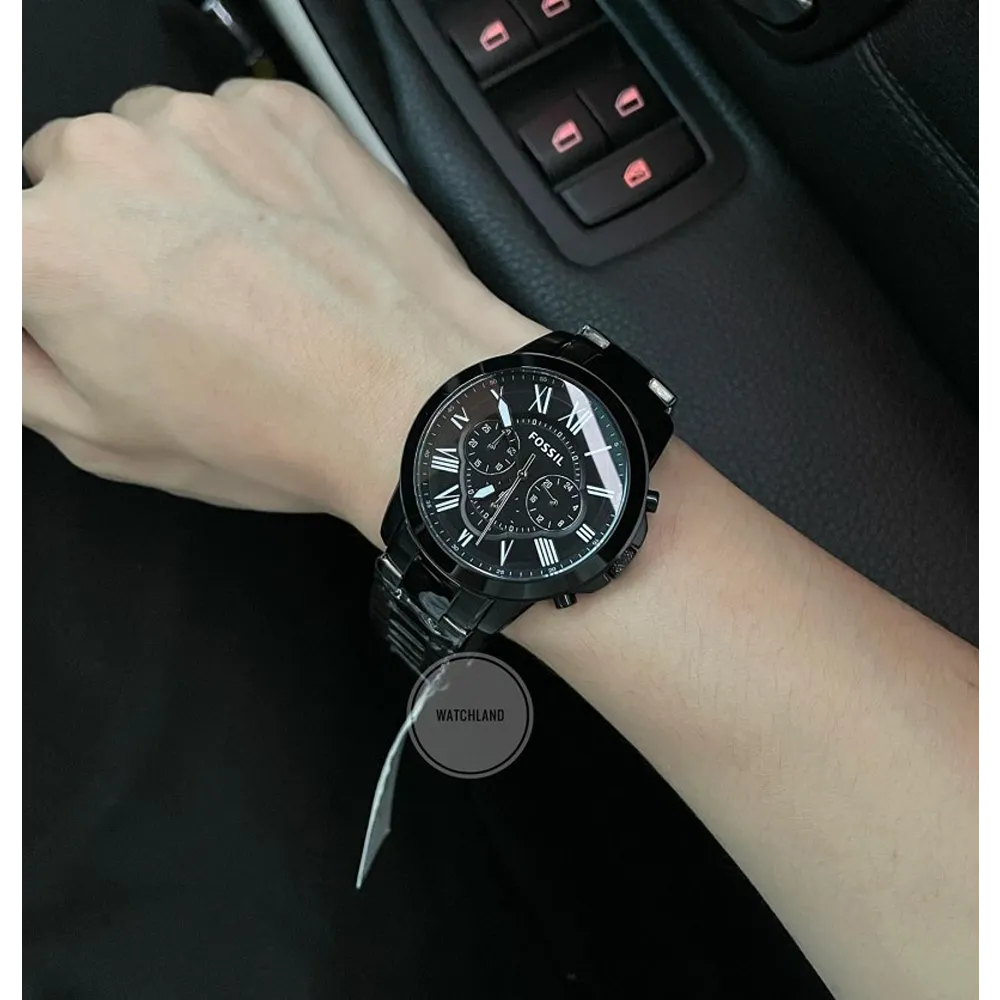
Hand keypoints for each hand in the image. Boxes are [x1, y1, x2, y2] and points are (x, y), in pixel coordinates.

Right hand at [17, 80, 538, 530]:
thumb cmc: (273, 427)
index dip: (36, 287)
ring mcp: (202, 121)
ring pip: (148, 143)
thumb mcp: (105, 438)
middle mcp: (108, 159)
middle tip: (167, 304)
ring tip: (238, 273)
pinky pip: (229, 125)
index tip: (68, 310)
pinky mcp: (279, 110)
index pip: (4, 241)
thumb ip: (20, 369)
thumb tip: (16, 331)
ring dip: (172, 194)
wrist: (414, 396)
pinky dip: (243, 171)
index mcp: (44, 246)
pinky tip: (284, 239)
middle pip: (62, 178)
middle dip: (97, 233)